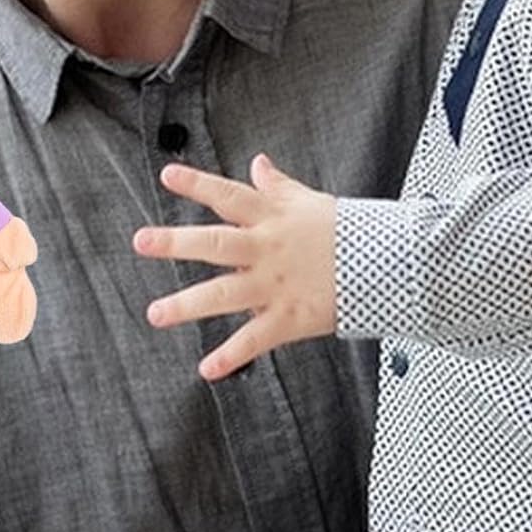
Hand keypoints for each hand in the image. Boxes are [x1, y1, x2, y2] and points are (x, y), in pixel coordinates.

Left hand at [133, 154, 336, 379]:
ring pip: (225, 294)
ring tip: (155, 314)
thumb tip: (257, 163)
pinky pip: (255, 339)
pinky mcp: (289, 317)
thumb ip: (276, 186)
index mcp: (270, 218)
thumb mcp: (308, 201)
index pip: (228, 195)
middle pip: (216, 243)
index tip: (167, 175)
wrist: (390, 265)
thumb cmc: (344, 231)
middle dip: (176, 243)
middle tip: (141, 241)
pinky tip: (206, 368)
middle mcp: (266, 249)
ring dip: (187, 305)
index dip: (198, 184)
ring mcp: (275, 285)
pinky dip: (231, 356)